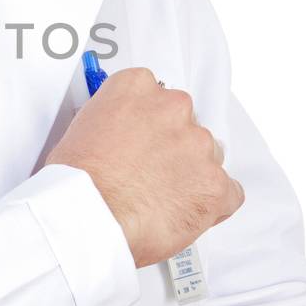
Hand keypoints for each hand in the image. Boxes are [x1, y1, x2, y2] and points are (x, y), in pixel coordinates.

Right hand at [44, 67, 243, 265]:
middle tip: (149, 174)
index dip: (150, 123)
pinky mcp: (215, 184)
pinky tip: (184, 213)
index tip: (143, 138)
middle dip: (172, 148)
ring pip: (207, 157)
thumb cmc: (78, 183)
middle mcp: (173, 109)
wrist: (88, 217)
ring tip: (160, 199)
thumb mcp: (80, 130)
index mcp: (137, 88)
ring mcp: (198, 145)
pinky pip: (227, 193)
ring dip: (190, 175)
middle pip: (186, 123)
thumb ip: (112, 123)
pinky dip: (210, 205)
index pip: (156, 93)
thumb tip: (119, 137)